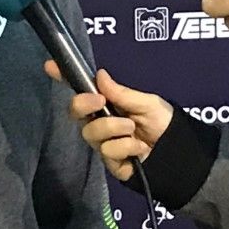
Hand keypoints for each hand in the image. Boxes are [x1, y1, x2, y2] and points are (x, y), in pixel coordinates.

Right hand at [45, 62, 173, 181]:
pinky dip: (126, 146)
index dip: (63, 77)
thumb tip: (100, 75)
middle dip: (84, 104)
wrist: (179, 153)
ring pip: (91, 132)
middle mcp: (100, 122)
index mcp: (107, 104)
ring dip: (114, 128)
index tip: (50, 66)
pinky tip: (138, 148)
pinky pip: (107, 151)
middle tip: (101, 101)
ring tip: (133, 129)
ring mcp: (103, 142)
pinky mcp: (110, 162)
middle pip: (75, 111)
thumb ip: (122, 93)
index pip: (81, 90)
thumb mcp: (147, 102)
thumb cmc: (164, 123)